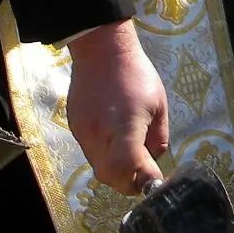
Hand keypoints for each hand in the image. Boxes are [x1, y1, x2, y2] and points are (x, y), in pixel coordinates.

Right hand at [65, 19, 169, 195]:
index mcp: (124, 124)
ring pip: (98, 168)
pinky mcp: (74, 126)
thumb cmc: (136, 74)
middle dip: (129, 182)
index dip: (142, 181)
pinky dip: (104, 155)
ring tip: (129, 153)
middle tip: (143, 173)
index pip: (127, 168)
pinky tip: (113, 137)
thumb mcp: (159, 105)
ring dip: (116, 170)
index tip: (155, 180)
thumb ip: (158, 139)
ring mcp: (83, 130)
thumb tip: (152, 162)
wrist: (101, 50)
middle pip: (110, 176)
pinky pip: (90, 152)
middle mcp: (99, 131)